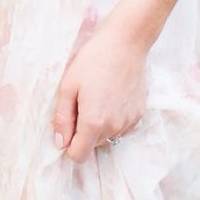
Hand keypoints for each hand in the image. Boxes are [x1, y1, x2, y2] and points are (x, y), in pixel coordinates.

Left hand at [51, 26, 147, 161]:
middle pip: (92, 145)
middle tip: (80, 103)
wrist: (126, 45)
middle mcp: (114, 128)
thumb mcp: (68, 86)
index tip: (65, 126)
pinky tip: (109, 97)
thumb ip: (62, 118)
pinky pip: (120, 128)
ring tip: (95, 97)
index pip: (78, 155)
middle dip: (82, 131)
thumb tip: (59, 143)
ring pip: (107, 137)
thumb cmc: (92, 62)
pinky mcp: (139, 115)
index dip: (68, 145)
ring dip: (98, 125)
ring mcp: (129, 123)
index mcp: (94, 122)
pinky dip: (112, 119)